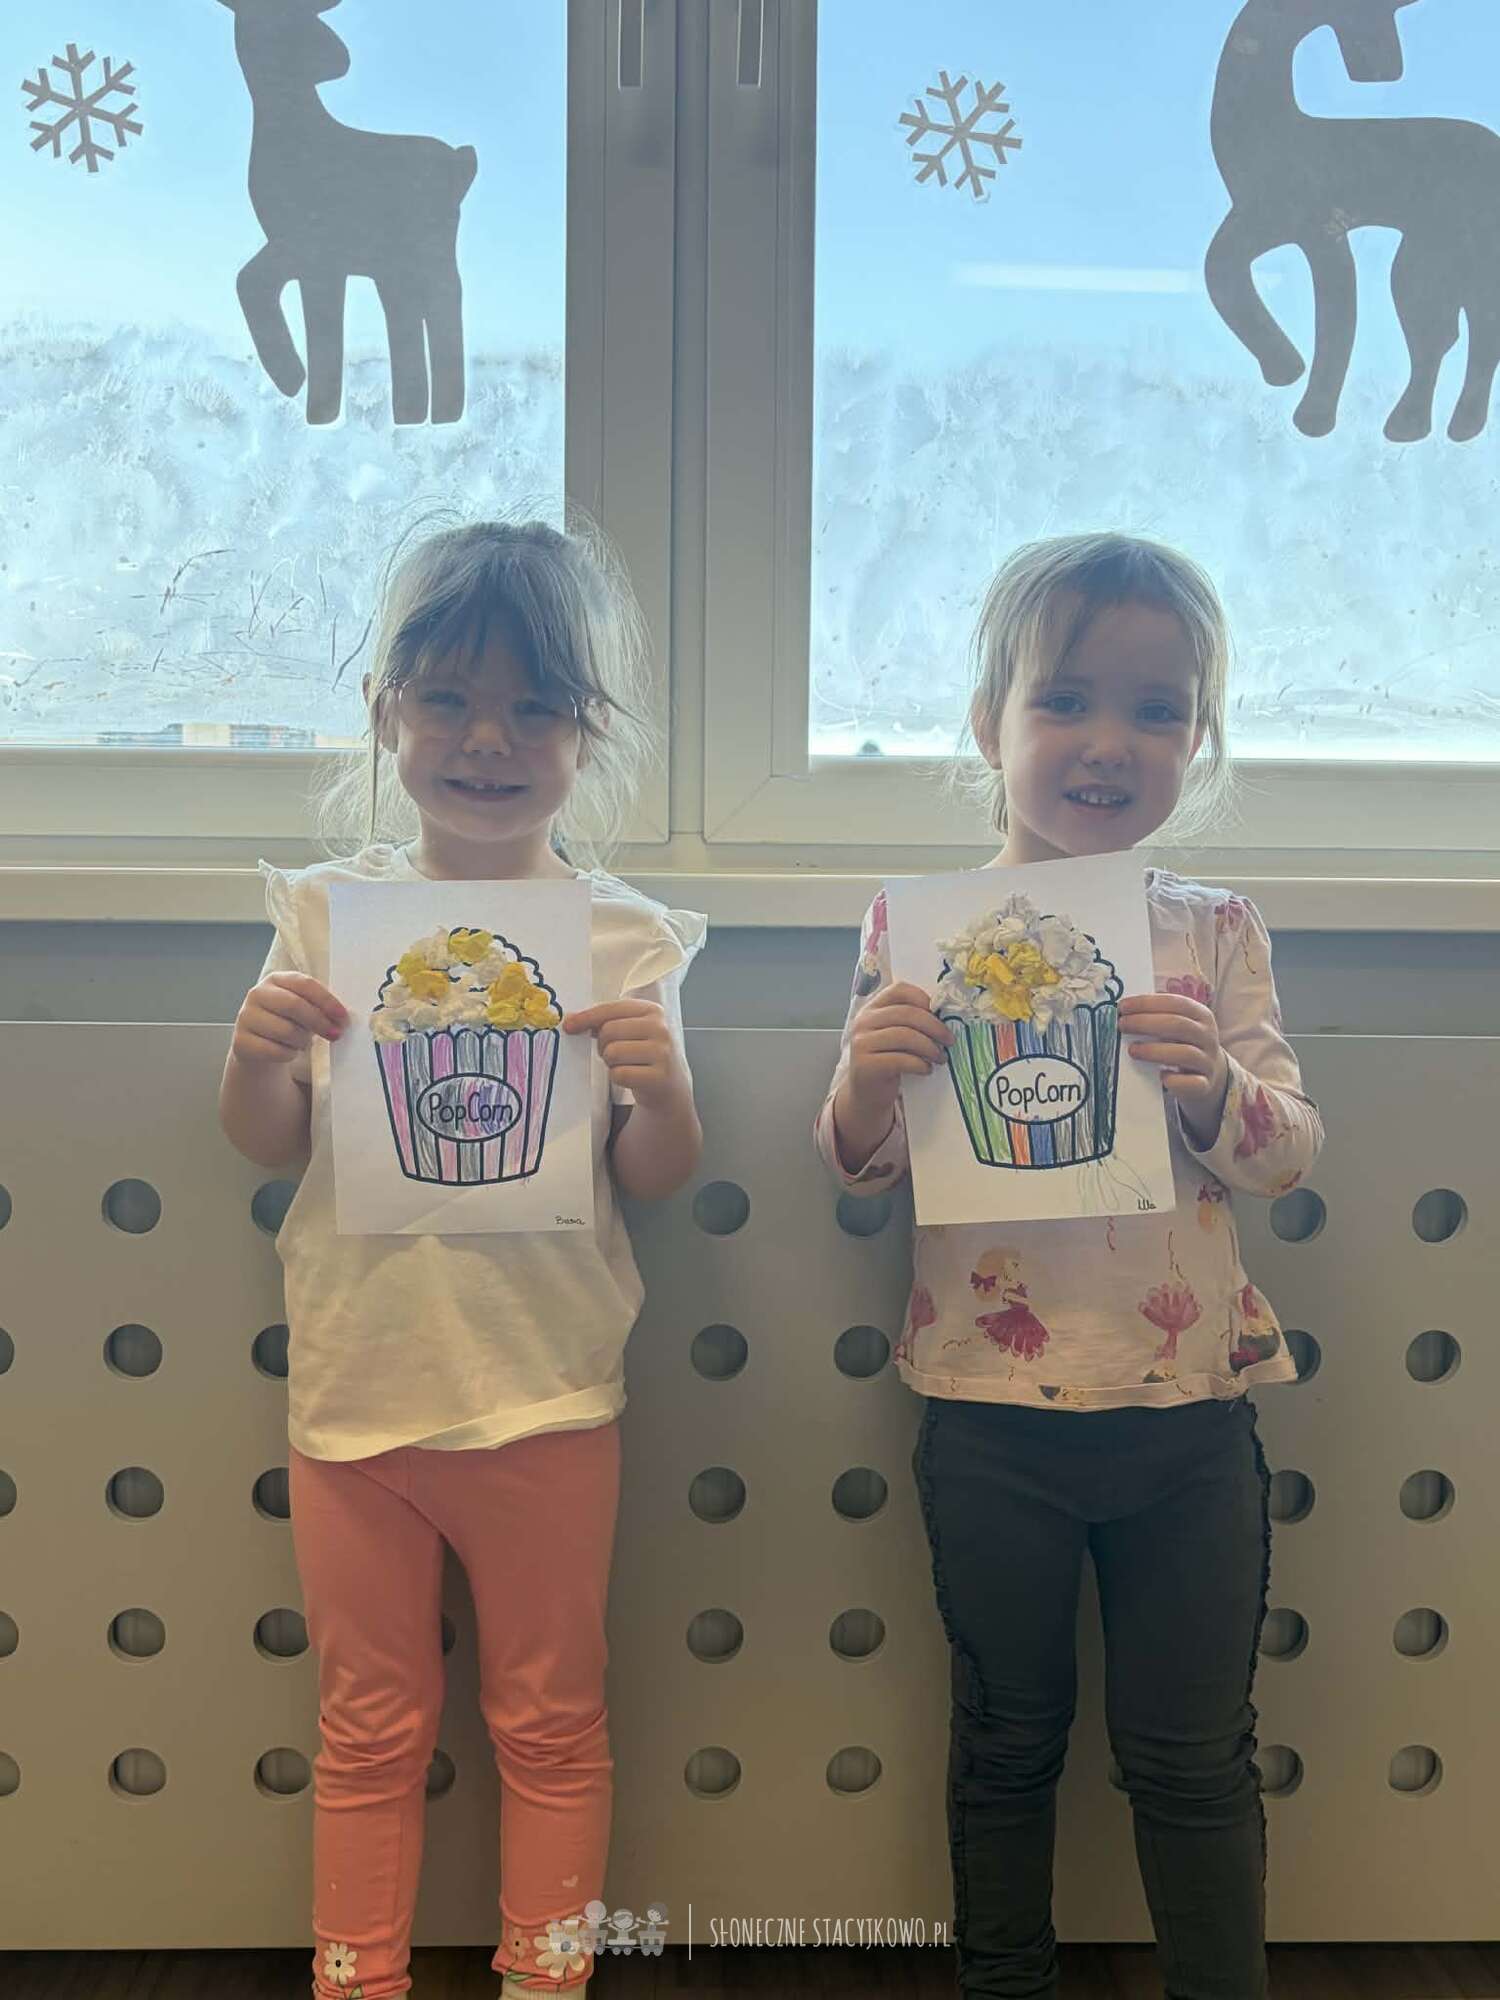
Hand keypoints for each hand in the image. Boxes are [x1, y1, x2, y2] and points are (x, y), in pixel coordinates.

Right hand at [231, 974, 348, 1065]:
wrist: (258, 1044)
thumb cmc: (287, 1022)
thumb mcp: (302, 1008)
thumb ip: (319, 1007)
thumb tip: (342, 1019)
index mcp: (276, 980)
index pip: (304, 983)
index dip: (326, 1000)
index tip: (343, 1017)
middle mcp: (257, 994)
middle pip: (294, 1005)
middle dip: (319, 1022)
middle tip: (335, 1034)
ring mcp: (246, 1017)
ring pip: (286, 1031)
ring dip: (303, 1041)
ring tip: (303, 1042)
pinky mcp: (241, 1041)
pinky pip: (275, 1051)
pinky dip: (289, 1054)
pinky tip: (289, 1051)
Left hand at [563, 1000, 689, 1112]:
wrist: (669, 1084)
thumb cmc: (644, 1054)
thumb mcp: (631, 1030)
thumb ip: (604, 1021)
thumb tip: (571, 1020)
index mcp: (652, 1010)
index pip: (611, 1009)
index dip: (587, 1017)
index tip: (570, 1025)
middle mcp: (660, 1028)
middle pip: (608, 1031)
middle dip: (603, 1045)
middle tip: (613, 1052)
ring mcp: (662, 1052)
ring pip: (612, 1053)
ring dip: (610, 1062)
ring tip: (624, 1064)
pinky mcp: (659, 1076)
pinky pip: (619, 1074)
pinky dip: (618, 1077)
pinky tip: (631, 1076)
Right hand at [845, 981, 954, 1120]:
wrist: (866, 1093)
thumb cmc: (887, 1061)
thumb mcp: (894, 1036)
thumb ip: (910, 1022)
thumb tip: (945, 1016)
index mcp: (872, 1009)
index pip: (899, 990)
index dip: (923, 998)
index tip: (941, 1014)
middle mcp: (864, 1022)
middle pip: (906, 1013)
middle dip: (934, 1026)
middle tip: (949, 1040)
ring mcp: (862, 1043)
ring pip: (905, 1036)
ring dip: (930, 1047)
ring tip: (940, 1058)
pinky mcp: (866, 1065)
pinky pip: (900, 1060)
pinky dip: (920, 1064)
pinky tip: (926, 1069)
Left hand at [1120, 991, 1229, 1143]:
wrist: (1207, 1074)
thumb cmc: (1183, 1043)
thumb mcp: (1177, 1025)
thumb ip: (1157, 1016)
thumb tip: (1125, 1010)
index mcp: (1201, 1016)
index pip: (1176, 1003)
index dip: (1148, 1003)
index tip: (1123, 1007)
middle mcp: (1208, 1037)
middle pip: (1179, 1025)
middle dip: (1146, 1023)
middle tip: (1123, 1025)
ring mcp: (1207, 1062)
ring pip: (1185, 1054)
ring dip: (1154, 1051)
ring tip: (1132, 1050)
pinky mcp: (1204, 1085)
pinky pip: (1192, 1083)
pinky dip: (1175, 1080)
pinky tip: (1160, 1076)